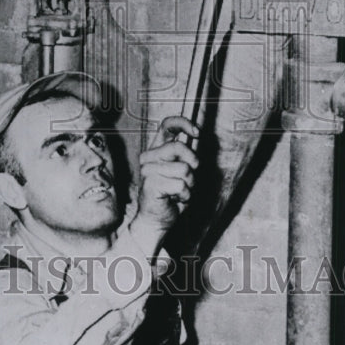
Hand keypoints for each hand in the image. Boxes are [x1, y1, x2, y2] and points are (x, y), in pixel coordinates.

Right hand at [130, 116, 198, 256]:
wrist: (155, 221)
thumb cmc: (170, 195)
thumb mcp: (181, 171)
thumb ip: (186, 156)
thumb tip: (197, 136)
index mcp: (156, 150)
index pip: (167, 126)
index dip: (183, 124)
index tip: (197, 132)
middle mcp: (149, 157)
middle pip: (179, 147)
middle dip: (192, 163)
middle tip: (189, 178)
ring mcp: (147, 170)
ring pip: (184, 169)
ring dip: (189, 185)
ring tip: (178, 192)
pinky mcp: (150, 184)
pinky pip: (181, 185)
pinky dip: (185, 195)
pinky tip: (174, 199)